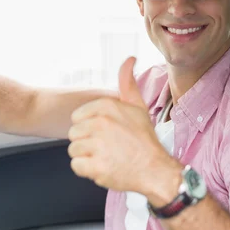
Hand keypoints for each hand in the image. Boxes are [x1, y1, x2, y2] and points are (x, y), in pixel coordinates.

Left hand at [68, 57, 176, 193]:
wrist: (155, 170)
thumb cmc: (144, 141)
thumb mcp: (137, 107)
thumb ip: (128, 83)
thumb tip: (129, 59)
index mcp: (107, 106)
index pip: (77, 117)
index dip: (90, 127)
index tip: (106, 133)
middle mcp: (100, 123)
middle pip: (74, 133)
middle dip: (87, 142)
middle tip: (107, 147)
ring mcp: (97, 145)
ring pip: (74, 150)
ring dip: (87, 156)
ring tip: (106, 157)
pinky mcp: (95, 166)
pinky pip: (76, 166)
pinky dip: (88, 170)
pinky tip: (103, 167)